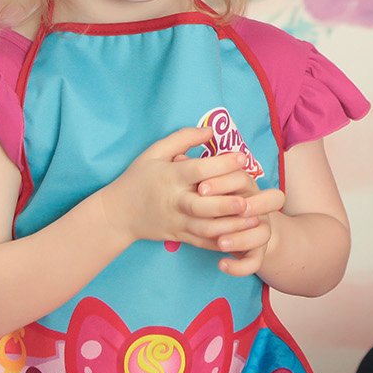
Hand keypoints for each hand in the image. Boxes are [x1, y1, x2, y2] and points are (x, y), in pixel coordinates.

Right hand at [99, 126, 261, 249]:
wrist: (118, 214)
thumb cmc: (138, 178)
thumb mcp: (154, 152)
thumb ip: (182, 138)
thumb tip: (210, 130)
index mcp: (170, 176)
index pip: (198, 170)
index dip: (221, 164)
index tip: (243, 158)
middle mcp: (175, 201)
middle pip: (202, 205)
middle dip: (226, 204)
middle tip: (249, 199)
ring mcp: (177, 222)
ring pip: (206, 228)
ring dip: (231, 226)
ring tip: (254, 220)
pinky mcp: (179, 236)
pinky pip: (203, 242)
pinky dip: (222, 242)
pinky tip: (242, 238)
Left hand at [195, 167, 285, 276]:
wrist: (243, 227)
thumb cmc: (220, 199)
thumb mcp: (211, 185)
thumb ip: (199, 173)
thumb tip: (177, 158)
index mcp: (246, 187)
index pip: (243, 177)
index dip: (225, 182)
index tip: (201, 188)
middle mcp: (259, 207)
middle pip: (270, 200)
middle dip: (250, 205)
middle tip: (227, 211)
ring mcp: (261, 229)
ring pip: (262, 233)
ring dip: (243, 237)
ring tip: (221, 242)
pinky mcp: (257, 252)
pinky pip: (254, 261)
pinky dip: (240, 265)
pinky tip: (221, 264)